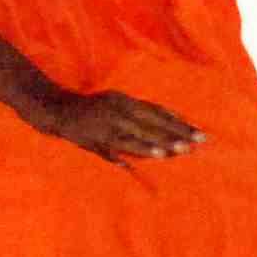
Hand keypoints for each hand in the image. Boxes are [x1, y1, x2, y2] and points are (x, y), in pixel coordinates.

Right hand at [27, 87, 199, 159]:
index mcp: (126, 101)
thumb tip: (159, 125)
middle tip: (200, 141)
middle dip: (179, 132)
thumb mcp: (112, 106)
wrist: (56, 110)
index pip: (158, 112)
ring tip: (182, 150)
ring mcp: (112, 122)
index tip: (198, 131)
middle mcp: (122, 108)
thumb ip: (135, 116)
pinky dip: (143, 149)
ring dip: (164, 141)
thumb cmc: (87, 111)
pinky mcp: (101, 136)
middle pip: (156, 122)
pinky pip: (125, 145)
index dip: (178, 122)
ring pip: (143, 133)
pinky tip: (158, 155)